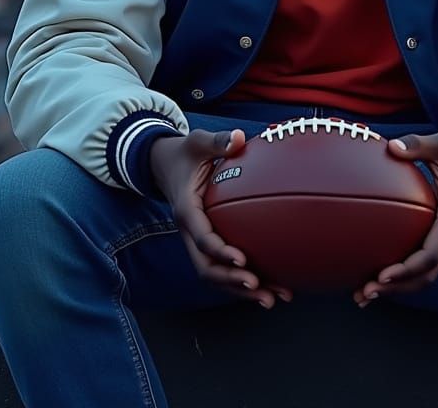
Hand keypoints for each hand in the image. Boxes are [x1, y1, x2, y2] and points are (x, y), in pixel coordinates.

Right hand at [149, 128, 293, 308]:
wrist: (164, 164)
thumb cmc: (185, 153)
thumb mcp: (197, 142)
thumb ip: (217, 141)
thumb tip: (238, 138)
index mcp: (187, 210)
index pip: (202, 237)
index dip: (220, 251)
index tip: (242, 259)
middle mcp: (189, 231)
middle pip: (206, 267)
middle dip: (231, 281)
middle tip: (259, 287)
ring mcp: (196, 240)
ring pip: (214, 274)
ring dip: (239, 290)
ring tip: (272, 299)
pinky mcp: (205, 242)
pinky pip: (221, 267)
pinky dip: (241, 281)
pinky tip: (268, 287)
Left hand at [352, 133, 437, 306]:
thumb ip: (417, 145)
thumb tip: (391, 147)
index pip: (431, 254)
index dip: (406, 269)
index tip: (382, 275)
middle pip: (427, 275)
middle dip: (398, 288)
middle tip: (365, 293)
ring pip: (427, 275)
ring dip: (400, 288)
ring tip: (366, 294)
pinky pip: (426, 265)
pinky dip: (405, 277)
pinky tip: (381, 277)